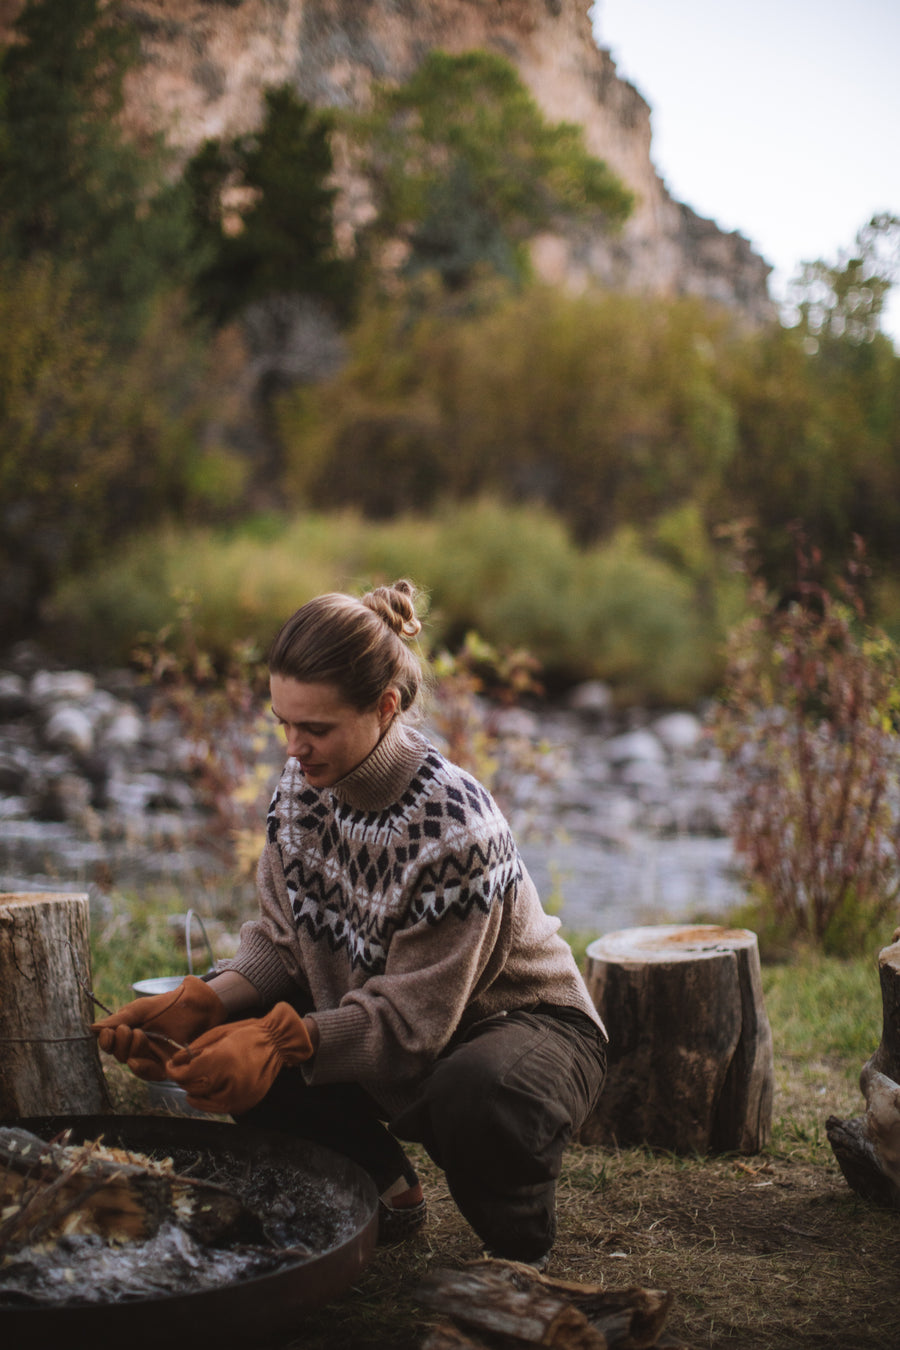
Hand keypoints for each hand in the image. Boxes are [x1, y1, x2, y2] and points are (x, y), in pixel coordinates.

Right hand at [91, 975, 225, 1080]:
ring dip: (133, 1053)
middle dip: (122, 1044)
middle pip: (120, 1056)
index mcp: (129, 1032)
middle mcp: (138, 1047)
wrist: (197, 1007)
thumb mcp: (142, 1009)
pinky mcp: (167, 1066)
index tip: (109, 1033)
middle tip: (132, 1030)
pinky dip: (145, 1069)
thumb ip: (120, 1019)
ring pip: (133, 1066)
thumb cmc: (169, 1005)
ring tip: (141, 1036)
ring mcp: (153, 1057)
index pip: (110, 1044)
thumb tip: (93, 1029)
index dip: (106, 1042)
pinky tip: (143, 1060)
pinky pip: (151, 1074)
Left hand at [165, 1003, 315, 1114]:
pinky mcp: (244, 1103)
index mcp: (223, 1060)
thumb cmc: (249, 1033)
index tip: (171, 1066)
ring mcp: (239, 1096)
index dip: (174, 1071)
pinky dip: (210, 1098)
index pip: (187, 1075)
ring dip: (197, 1090)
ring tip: (200, 1076)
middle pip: (193, 1089)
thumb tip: (176, 1061)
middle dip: (185, 1079)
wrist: (277, 1042)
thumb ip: (195, 1050)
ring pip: (203, 1101)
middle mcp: (231, 1082)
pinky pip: (218, 1107)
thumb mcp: (219, 1034)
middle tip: (184, 1069)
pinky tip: (211, 1087)